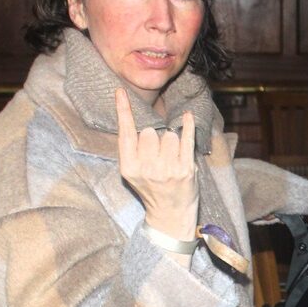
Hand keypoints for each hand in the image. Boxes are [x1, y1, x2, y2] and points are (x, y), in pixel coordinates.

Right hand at [115, 89, 198, 241]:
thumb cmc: (151, 190)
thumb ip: (132, 150)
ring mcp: (167, 170)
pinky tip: (188, 117)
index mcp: (129, 168)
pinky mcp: (185, 169)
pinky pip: (186, 138)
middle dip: (155, 138)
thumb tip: (136, 122)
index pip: (125, 133)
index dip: (123, 111)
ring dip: (171, 142)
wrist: (170, 215)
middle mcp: (146, 169)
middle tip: (158, 156)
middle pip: (150, 132)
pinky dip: (188, 125)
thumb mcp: (133, 173)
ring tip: (171, 159)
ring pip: (169, 135)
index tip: (120, 91)